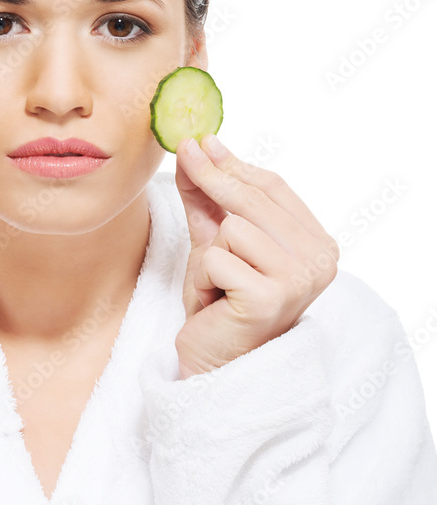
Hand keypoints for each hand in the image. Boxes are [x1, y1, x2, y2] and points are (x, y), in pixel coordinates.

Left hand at [173, 133, 339, 377]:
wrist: (215, 362)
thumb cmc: (222, 303)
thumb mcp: (214, 241)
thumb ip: (209, 197)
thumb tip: (197, 147)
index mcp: (317, 243)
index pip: (273, 187)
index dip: (233, 163)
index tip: (202, 142)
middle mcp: (319, 260)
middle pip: (254, 199)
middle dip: (213, 182)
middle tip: (186, 157)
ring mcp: (298, 280)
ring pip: (232, 227)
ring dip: (209, 255)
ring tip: (217, 285)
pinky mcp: (270, 298)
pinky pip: (217, 258)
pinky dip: (203, 278)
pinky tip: (214, 302)